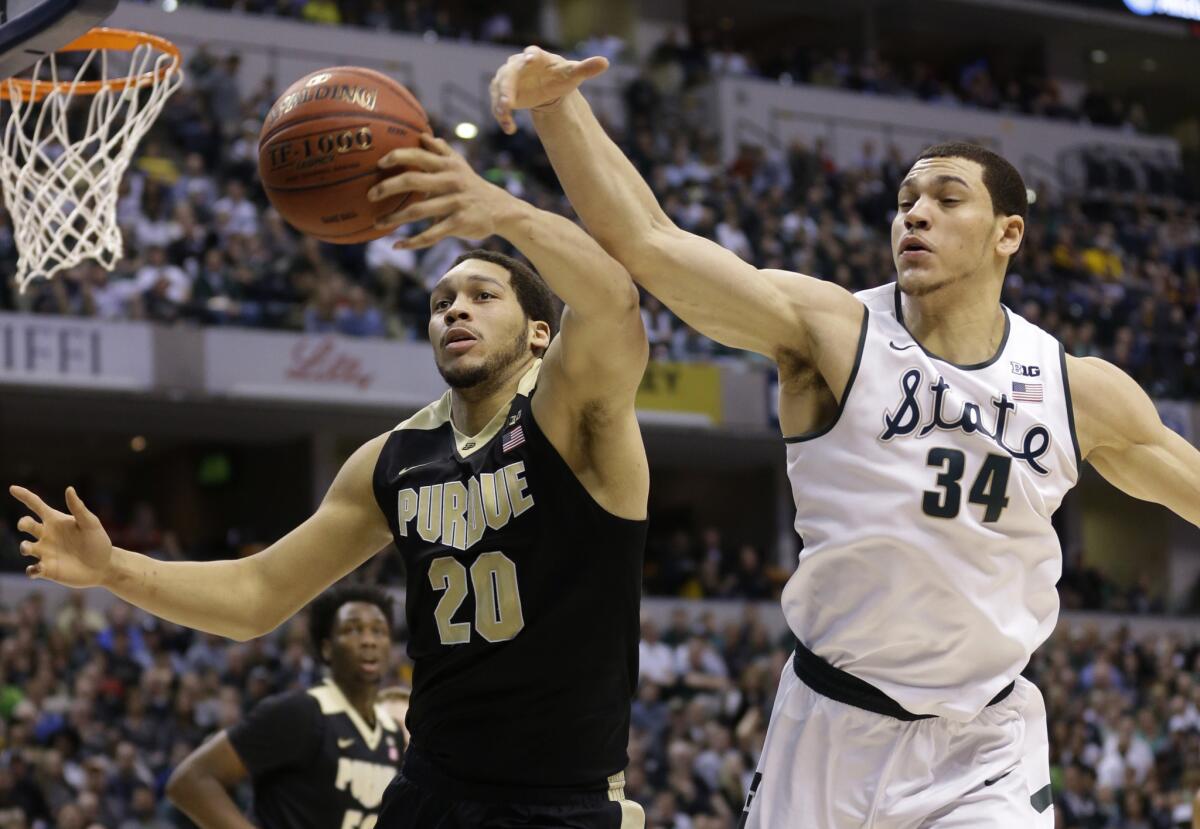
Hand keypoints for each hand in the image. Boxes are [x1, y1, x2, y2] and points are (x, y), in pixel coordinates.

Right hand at [10, 485, 113, 587]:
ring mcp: (45, 552)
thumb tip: (69, 489)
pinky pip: (32, 570)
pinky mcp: (47, 569)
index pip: (36, 505)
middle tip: (26, 524)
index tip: (12, 488)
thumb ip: (79, 508)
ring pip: (26, 547)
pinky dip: (31, 570)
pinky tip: (37, 568)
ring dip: (24, 547)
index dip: (24, 496)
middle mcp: (47, 535)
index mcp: (55, 521)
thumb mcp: (90, 523)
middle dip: (23, 523)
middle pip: (27, 524)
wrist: (104, 566)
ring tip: (28, 547)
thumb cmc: (98, 542)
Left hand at [370, 134, 511, 248]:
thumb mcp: (460, 165)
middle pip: (413, 180)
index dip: (397, 157)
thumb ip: (441, 151)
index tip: (379, 163)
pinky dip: (413, 242)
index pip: (418, 157)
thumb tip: (422, 135)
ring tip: (377, 222)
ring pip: (418, 210)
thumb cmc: (472, 185)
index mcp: (448, 166)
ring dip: (394, 218)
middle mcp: (450, 182)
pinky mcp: (459, 223)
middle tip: (370, 194)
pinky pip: (431, 235)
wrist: (501, 209)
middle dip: (388, 187)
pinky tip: (397, 245)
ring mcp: (455, 203)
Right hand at [490, 45, 608, 134]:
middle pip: (508, 74)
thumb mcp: (573, 74)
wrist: (547, 86)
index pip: (532, 54)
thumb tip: (606, 62)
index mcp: (536, 57)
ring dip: (499, 103)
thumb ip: (586, 68)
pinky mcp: (503, 94)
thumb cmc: (560, 76)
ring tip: (504, 116)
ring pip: (498, 90)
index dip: (529, 56)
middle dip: (506, 87)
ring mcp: (507, 79)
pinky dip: (502, 116)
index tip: (528, 59)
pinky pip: (499, 104)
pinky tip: (510, 129)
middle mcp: (517, 66)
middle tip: (508, 102)